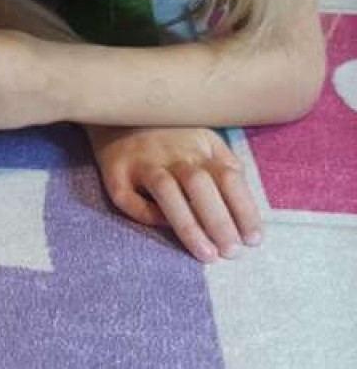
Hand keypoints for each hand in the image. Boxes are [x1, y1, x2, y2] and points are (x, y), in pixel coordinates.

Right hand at [89, 126, 262, 262]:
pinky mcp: (114, 171)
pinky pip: (128, 197)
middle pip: (199, 184)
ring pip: (166, 190)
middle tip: (231, 253)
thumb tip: (245, 206)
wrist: (118, 114)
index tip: (253, 240)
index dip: (244, 210)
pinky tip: (163, 227)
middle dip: (219, 221)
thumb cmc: (169, 136)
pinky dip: (146, 214)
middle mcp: (171, 152)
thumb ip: (225, 166)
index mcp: (198, 146)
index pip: (228, 178)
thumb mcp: (203, 140)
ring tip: (207, 255)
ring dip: (189, 225)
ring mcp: (141, 160)